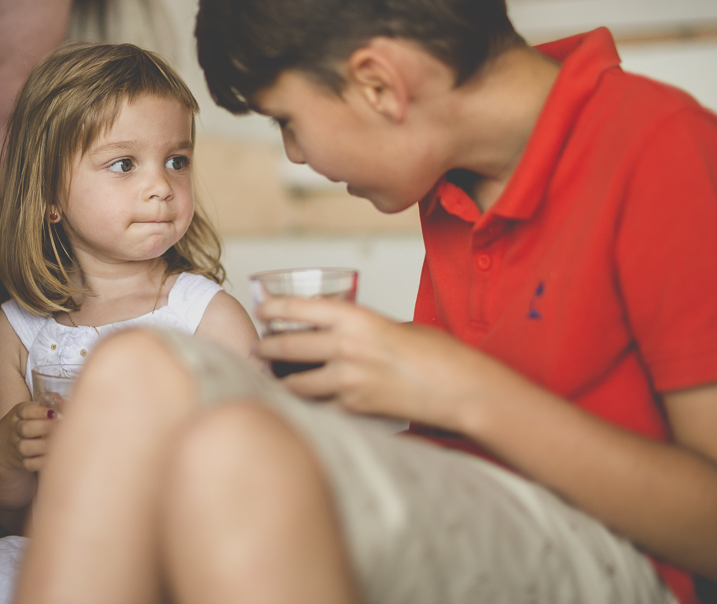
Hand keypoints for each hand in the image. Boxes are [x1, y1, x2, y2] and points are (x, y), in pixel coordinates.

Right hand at [3, 401, 58, 471]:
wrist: (5, 445)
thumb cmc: (28, 422)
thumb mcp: (33, 410)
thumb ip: (49, 403)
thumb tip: (63, 402)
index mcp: (18, 414)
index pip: (25, 410)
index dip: (39, 412)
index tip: (53, 413)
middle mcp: (15, 429)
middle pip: (25, 429)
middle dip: (45, 427)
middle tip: (61, 426)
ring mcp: (17, 446)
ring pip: (25, 447)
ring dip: (44, 445)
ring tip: (59, 441)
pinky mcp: (21, 461)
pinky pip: (30, 464)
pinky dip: (42, 461)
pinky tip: (54, 455)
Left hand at [257, 297, 506, 429]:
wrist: (460, 390)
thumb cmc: (438, 355)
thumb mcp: (398, 327)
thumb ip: (366, 330)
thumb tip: (343, 335)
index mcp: (358, 319)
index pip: (301, 308)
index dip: (275, 308)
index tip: (262, 310)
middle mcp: (347, 347)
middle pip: (289, 346)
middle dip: (267, 348)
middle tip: (257, 348)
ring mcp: (348, 381)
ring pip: (296, 383)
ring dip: (282, 380)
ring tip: (273, 378)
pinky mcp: (354, 408)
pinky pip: (319, 406)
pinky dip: (309, 404)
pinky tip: (303, 403)